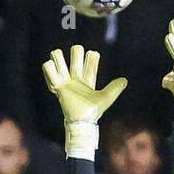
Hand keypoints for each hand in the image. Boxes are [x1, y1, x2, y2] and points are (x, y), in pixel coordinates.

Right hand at [42, 44, 126, 159]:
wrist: (81, 121)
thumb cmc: (93, 112)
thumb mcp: (106, 98)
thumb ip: (114, 88)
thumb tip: (125, 80)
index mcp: (88, 78)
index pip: (90, 58)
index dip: (92, 57)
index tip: (93, 60)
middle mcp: (76, 76)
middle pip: (75, 52)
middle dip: (76, 52)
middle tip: (77, 62)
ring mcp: (66, 80)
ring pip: (58, 56)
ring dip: (58, 58)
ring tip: (62, 68)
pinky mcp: (57, 85)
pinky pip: (48, 68)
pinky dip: (49, 69)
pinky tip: (55, 77)